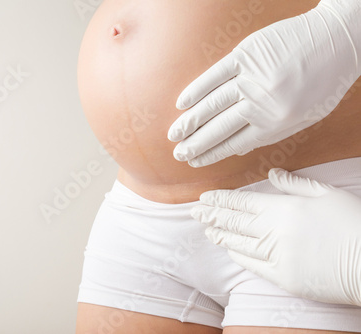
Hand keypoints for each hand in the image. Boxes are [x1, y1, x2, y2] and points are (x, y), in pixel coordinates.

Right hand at [168, 0, 360, 166]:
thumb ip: (270, 134)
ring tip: (174, 135)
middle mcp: (261, 102)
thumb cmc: (323, 83)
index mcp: (276, 122)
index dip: (212, 154)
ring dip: (190, 122)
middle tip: (178, 154)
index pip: (234, 143)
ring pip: (212, 104)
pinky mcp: (246, 54)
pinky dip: (197, 89)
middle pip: (219, 128)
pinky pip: (215, 74)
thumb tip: (237, 148)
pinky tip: (181, 103)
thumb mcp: (303, 118)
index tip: (195, 162)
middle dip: (196, 144)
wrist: (337, 41)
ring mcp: (251, 77)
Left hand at [191, 168, 360, 305]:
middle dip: (212, 215)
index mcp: (283, 208)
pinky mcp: (283, 277)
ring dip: (220, 234)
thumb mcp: (326, 194)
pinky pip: (252, 264)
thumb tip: (272, 173)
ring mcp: (276, 256)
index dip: (221, 200)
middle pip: (235, 222)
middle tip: (194, 212)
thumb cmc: (353, 223)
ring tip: (206, 229)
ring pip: (239, 243)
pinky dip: (238, 255)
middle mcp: (274, 231)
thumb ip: (294, 184)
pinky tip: (228, 249)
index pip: (242, 202)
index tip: (204, 197)